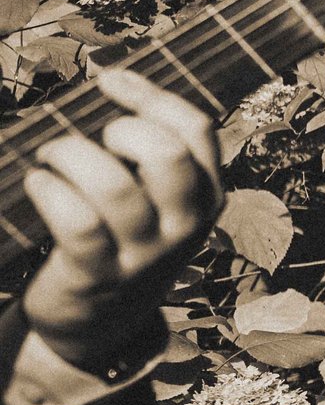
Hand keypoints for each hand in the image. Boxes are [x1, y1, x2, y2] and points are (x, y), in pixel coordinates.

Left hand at [21, 68, 224, 375]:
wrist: (103, 325)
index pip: (197, 130)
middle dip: (119, 133)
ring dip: (70, 157)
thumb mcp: (162, 203)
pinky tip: (38, 184)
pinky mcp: (98, 275)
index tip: (109, 79)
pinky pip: (75, 222)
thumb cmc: (124, 243)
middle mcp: (184, 226)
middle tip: (95, 144)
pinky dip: (49, 191)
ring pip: (113, 187)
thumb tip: (113, 81)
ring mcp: (143, 254)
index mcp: (207, 197)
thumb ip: (156, 155)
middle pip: (166, 156)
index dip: (149, 95)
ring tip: (53, 159)